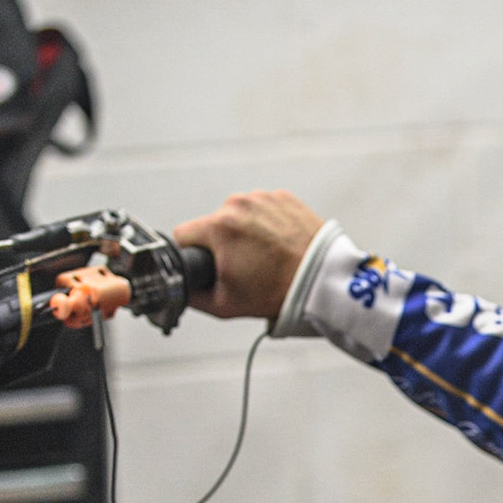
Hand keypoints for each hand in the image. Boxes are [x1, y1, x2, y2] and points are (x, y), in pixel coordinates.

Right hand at [173, 190, 323, 319]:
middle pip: (213, 225)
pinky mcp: (283, 197)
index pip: (183, 234)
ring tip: (264, 257)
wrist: (322, 282)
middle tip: (244, 267)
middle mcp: (239, 204)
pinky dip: (267, 225)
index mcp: (220, 226)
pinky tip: (278, 245)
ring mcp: (263, 198)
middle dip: (222, 245)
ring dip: (245, 233)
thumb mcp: (225, 304)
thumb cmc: (280, 292)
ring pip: (239, 216)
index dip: (191, 254)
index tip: (207, 264)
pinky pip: (263, 210)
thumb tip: (180, 288)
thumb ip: (192, 295)